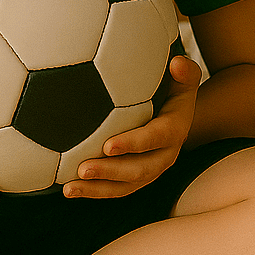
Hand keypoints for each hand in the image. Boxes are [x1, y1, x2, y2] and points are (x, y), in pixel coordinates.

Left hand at [64, 55, 200, 199]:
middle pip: (139, 170)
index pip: (156, 138)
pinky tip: (69, 189)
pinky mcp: (136, 178)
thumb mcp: (184, 79)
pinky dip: (93, 191)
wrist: (178, 114)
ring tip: (70, 187)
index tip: (108, 145)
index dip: (134, 143)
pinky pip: (116, 189)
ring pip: (125, 186)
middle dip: (110, 172)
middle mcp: (165, 155)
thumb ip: (185, 72)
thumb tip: (177, 63)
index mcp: (175, 131)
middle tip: (82, 168)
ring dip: (97, 188)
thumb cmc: (175, 89)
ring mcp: (150, 170)